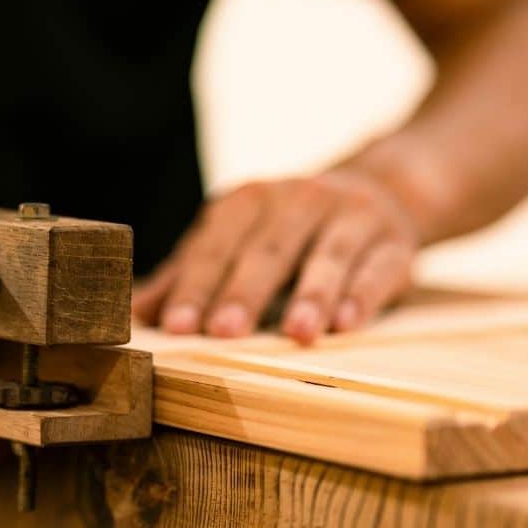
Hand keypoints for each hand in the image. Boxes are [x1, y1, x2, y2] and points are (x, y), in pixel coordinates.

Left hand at [133, 171, 418, 344]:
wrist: (379, 193)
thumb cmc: (287, 232)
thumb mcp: (235, 242)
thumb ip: (188, 275)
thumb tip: (132, 313)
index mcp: (249, 201)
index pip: (215, 245)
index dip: (196, 285)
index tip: (177, 326)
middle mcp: (299, 199)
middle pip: (268, 250)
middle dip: (244, 292)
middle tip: (224, 333)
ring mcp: (351, 217)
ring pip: (329, 256)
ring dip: (312, 295)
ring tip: (297, 334)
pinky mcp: (395, 242)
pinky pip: (378, 268)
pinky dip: (363, 296)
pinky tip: (347, 324)